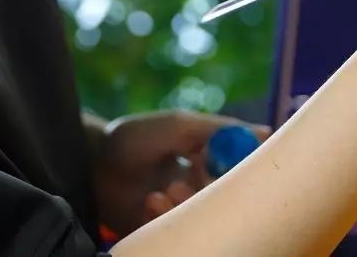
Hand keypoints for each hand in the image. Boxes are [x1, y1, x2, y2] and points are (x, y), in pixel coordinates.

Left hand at [93, 110, 269, 235]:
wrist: (89, 161)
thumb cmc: (134, 137)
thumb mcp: (179, 125)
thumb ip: (219, 129)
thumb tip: (266, 132)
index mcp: (209, 158)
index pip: (242, 167)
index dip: (247, 170)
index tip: (249, 170)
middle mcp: (199, 185)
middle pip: (227, 196)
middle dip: (217, 191)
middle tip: (201, 180)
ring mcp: (180, 209)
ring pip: (204, 216)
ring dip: (190, 203)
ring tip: (169, 189)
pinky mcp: (160, 228)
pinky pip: (179, 232)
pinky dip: (168, 216)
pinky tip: (152, 200)